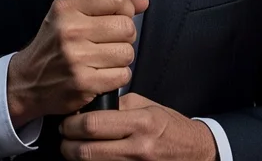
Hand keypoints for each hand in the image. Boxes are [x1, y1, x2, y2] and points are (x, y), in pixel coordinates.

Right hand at [7, 0, 149, 125]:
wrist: (27, 82)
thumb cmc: (53, 46)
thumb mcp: (70, 16)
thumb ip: (106, 5)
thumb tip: (142, 3)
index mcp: (66, 8)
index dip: (124, 8)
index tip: (118, 16)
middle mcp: (70, 30)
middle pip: (126, 26)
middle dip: (124, 36)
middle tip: (110, 41)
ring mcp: (76, 58)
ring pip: (127, 52)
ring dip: (121, 58)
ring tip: (103, 58)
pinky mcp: (84, 83)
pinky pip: (123, 75)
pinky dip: (117, 76)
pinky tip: (102, 74)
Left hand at [59, 93, 216, 160]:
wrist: (196, 152)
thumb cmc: (171, 128)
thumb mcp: (148, 108)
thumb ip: (119, 106)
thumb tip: (89, 108)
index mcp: (140, 123)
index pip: (93, 124)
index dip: (72, 125)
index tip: (67, 123)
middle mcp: (137, 147)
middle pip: (86, 151)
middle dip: (67, 145)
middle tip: (65, 138)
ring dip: (77, 158)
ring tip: (75, 149)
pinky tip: (93, 157)